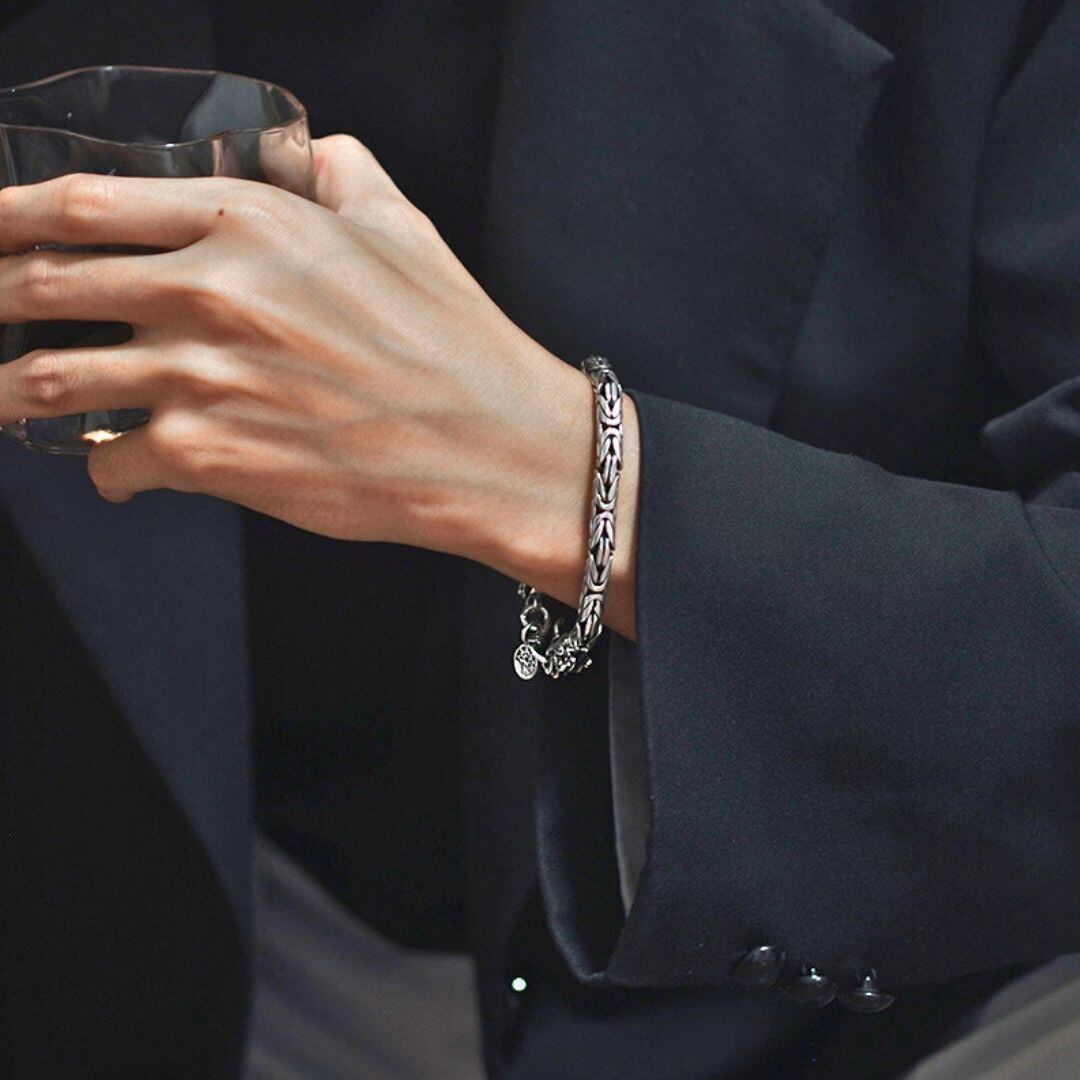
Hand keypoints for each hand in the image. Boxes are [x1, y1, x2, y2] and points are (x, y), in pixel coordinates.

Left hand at [0, 135, 638, 636]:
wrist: (490, 446)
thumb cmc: (454, 340)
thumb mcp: (404, 228)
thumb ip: (342, 173)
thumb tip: (311, 153)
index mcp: (248, 220)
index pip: (81, 202)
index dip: (5, 211)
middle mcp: (208, 290)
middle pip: (41, 285)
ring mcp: (200, 377)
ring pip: (49, 382)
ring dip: (14, 392)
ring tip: (8, 399)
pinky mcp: (208, 458)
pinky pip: (111, 464)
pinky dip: (107, 470)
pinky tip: (124, 471)